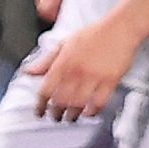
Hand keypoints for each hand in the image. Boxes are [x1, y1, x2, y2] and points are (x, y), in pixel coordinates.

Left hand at [26, 13, 142, 121]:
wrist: (119, 29)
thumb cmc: (93, 35)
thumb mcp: (63, 44)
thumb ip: (45, 61)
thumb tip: (29, 72)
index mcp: (62, 63)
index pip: (46, 90)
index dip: (40, 104)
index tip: (39, 112)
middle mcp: (76, 72)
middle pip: (61, 100)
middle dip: (55, 113)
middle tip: (54, 117)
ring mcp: (94, 77)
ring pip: (79, 104)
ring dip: (73, 115)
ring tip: (71, 118)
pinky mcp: (110, 81)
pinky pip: (100, 102)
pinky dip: (93, 111)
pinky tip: (89, 113)